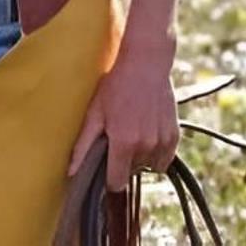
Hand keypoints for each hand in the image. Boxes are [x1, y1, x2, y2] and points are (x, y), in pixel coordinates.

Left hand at [66, 37, 179, 190]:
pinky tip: (148, 133)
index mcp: (124, 143)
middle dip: (124, 162)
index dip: (109, 178)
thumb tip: (70, 171)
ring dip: (141, 157)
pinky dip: (157, 152)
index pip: (117, 181)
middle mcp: (146, 146)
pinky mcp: (175, 135)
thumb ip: (83, 145)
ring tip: (134, 132)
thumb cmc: (116, 85)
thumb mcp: (95, 112)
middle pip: (132, 172)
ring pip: (149, 166)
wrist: (146, 63)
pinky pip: (165, 159)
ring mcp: (162, 141)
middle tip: (119, 138)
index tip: (106, 168)